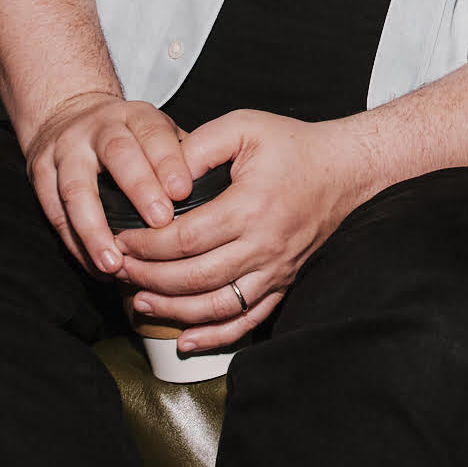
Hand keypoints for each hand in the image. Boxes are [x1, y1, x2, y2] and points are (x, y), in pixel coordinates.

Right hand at [23, 91, 194, 274]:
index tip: (183, 192)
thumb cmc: (129, 136)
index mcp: (135, 116)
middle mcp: (98, 129)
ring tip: (115, 263)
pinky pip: (55, 213)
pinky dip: (76, 244)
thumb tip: (220, 197)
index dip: (169, 162)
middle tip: (160, 223)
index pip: (154, 135)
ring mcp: (65, 150)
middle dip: (139, 189)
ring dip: (96, 230)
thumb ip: (185, 158)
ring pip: (76, 189)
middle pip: (118, 155)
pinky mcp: (40, 174)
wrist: (67, 116)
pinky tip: (97, 267)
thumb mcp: (158, 132)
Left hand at [115, 109, 371, 354]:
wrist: (347, 169)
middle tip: (120, 270)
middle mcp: (264, 245)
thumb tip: (158, 176)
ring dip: (173, 311)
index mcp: (250, 207)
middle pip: (194, 277)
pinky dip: (216, 336)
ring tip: (140, 302)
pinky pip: (249, 320)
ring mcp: (276, 270)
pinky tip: (187, 340)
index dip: (145, 245)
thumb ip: (196, 146)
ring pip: (217, 306)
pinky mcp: (284, 283)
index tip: (121, 240)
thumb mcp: (243, 127)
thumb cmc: (294, 146)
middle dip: (148, 277)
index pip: (183, 238)